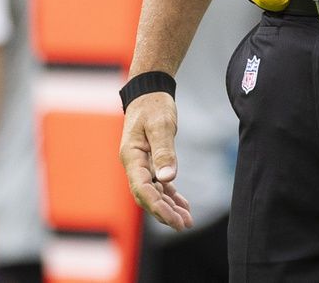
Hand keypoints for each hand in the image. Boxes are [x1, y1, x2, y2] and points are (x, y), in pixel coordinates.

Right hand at [120, 92, 193, 230]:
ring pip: (154, 193)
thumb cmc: (154, 107)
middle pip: (147, 196)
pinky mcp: (151, 162)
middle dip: (164, 213)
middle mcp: (134, 165)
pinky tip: (183, 206)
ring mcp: (142, 165)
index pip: (142, 189)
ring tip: (187, 222)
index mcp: (132, 158)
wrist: (149, 94)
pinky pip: (160, 185)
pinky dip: (171, 196)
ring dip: (169, 208)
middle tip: (184, 225)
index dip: (157, 206)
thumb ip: (164, 151)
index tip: (174, 218)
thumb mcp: (161, 126)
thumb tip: (168, 179)